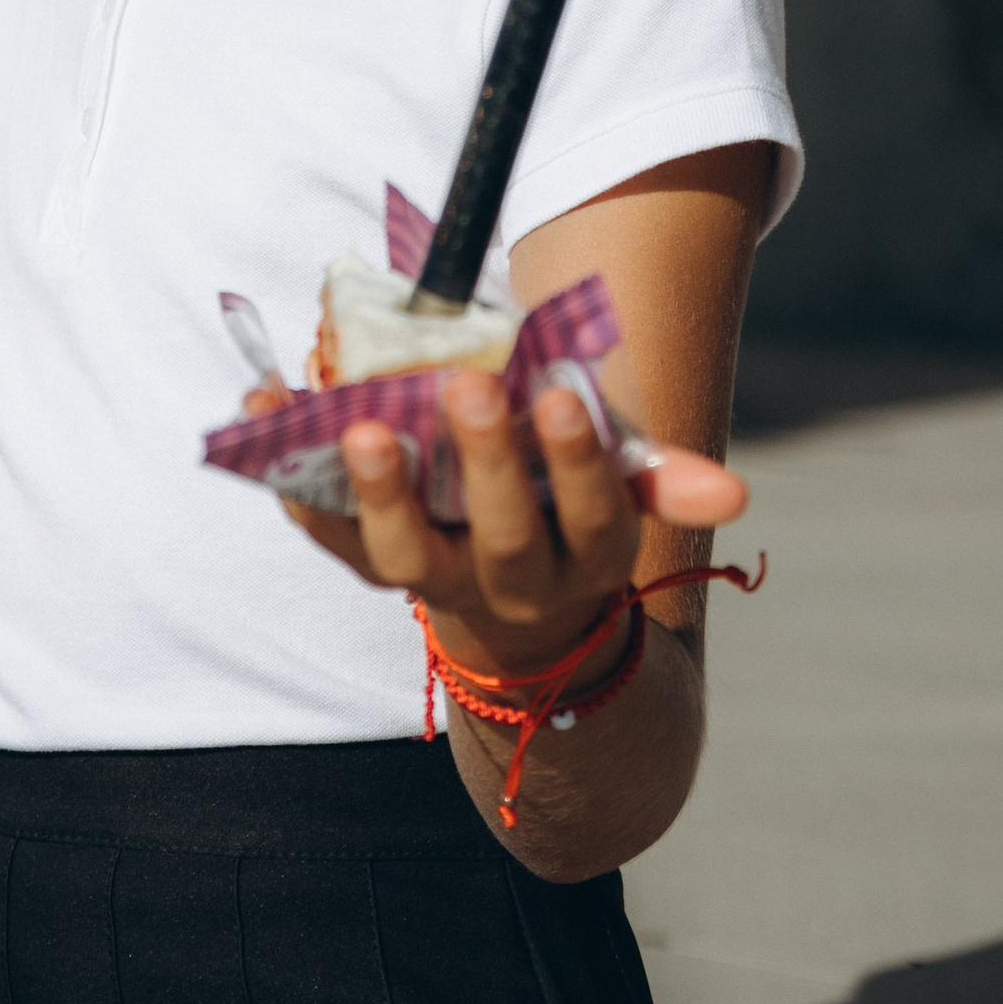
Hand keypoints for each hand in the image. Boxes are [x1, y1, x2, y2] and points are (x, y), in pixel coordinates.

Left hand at [285, 372, 748, 685]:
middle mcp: (513, 583)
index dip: (577, 461)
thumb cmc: (568, 511)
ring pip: (401, 557)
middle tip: (468, 389)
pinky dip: (290, 477)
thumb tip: (736, 495)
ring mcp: (434, 581)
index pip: (593, 515)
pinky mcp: (370, 565)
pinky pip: (325, 531)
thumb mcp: (619, 494)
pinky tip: (267, 405)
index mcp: (588, 554)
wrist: (512, 614)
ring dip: (379, 495)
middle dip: (486, 465)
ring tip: (360, 429)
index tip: (563, 395)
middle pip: (501, 536)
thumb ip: (660, 479)